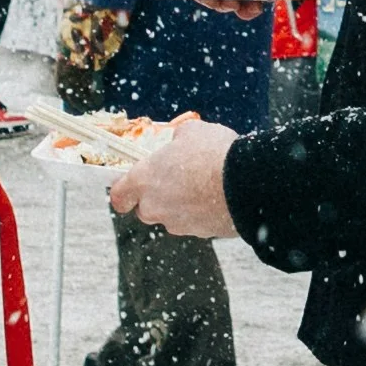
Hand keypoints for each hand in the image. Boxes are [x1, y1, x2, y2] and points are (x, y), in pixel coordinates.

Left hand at [107, 115, 242, 239]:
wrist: (247, 183)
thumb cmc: (215, 155)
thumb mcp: (191, 132)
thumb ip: (176, 140)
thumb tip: (180, 141)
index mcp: (144, 180)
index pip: (119, 196)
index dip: (124, 191)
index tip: (129, 186)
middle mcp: (155, 206)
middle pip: (145, 209)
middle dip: (156, 197)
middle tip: (175, 179)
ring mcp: (178, 223)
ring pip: (171, 216)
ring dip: (180, 204)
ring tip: (202, 184)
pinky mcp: (200, 233)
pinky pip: (194, 222)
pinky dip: (200, 212)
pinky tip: (216, 195)